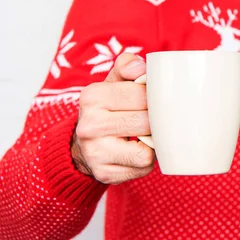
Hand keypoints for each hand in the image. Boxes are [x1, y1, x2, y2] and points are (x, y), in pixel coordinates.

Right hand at [72, 53, 154, 183]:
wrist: (83, 145)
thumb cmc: (108, 108)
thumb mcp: (113, 82)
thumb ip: (128, 66)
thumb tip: (142, 68)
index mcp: (93, 96)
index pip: (142, 95)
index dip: (156, 98)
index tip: (156, 100)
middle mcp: (90, 124)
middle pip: (146, 122)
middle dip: (157, 121)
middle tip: (155, 119)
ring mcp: (95, 152)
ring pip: (146, 149)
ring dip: (153, 142)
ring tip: (146, 135)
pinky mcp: (105, 173)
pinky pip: (143, 166)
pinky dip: (147, 160)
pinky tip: (138, 151)